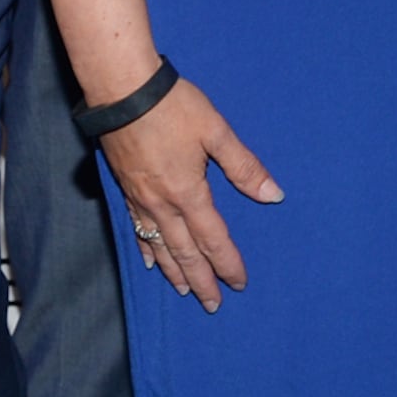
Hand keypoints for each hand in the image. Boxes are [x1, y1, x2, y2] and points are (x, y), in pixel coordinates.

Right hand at [99, 76, 281, 310]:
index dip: (227, 262)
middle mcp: (162, 204)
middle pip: (185, 251)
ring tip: (184, 291)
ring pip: (160, 246)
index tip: (239, 283)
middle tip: (212, 304)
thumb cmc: (174, 107)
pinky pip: (138, 230)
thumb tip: (274, 196)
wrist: (123, 92)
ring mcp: (140, 199)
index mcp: (189, 192)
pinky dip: (146, 249)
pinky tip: (149, 262)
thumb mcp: (216, 132)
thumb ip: (244, 167)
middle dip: (201, 279)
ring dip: (174, 271)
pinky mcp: (126, 190)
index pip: (213, 238)